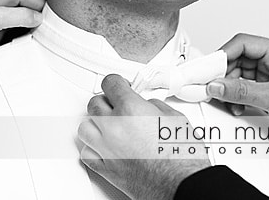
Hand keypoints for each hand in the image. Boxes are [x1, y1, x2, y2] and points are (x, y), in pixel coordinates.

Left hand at [78, 74, 209, 199]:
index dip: (116, 82)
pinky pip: (87, 153)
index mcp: (131, 109)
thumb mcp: (176, 118)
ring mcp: (107, 149)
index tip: (120, 86)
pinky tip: (104, 147)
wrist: (181, 186)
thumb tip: (148, 105)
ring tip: (109, 126)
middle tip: (117, 106)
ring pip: (85, 128)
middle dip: (106, 102)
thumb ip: (155, 106)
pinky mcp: (105, 169)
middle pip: (94, 104)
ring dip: (96, 124)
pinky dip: (93, 148)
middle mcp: (114, 127)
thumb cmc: (182, 158)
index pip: (110, 83)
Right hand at [207, 33, 268, 173]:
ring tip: (228, 101)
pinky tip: (237, 107)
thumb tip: (216, 85)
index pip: (243, 43)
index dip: (223, 54)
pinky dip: (238, 98)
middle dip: (225, 74)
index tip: (209, 69)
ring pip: (240, 75)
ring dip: (231, 89)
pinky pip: (246, 88)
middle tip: (213, 86)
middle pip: (239, 59)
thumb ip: (242, 91)